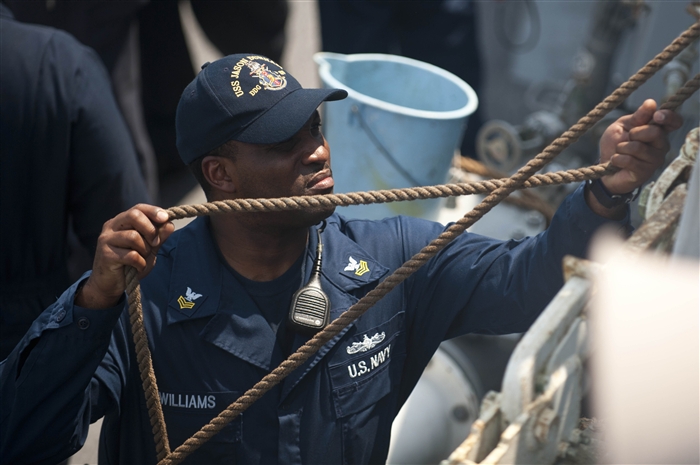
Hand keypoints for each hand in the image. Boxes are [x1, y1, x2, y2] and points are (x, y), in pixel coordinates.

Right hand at [76, 205, 173, 308]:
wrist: (110, 285)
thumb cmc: (131, 265)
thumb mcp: (149, 249)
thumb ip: (158, 237)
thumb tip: (170, 224)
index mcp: (122, 221)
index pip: (138, 208)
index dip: (153, 211)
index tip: (165, 218)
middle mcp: (111, 227)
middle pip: (134, 216)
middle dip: (150, 229)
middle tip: (155, 243)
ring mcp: (106, 240)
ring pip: (133, 236)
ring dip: (145, 250)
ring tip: (143, 258)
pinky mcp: (106, 255)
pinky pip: (131, 255)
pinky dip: (140, 263)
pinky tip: (137, 268)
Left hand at [590, 99, 682, 216]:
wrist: (603, 167)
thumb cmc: (614, 144)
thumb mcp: (622, 126)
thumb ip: (637, 116)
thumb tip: (651, 103)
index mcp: (657, 130)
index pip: (674, 122)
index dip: (668, 117)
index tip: (656, 116)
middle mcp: (661, 145)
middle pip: (655, 132)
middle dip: (634, 133)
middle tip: (627, 138)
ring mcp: (655, 160)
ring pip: (638, 148)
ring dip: (621, 148)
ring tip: (619, 152)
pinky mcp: (645, 172)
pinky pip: (630, 161)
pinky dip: (617, 159)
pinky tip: (615, 161)